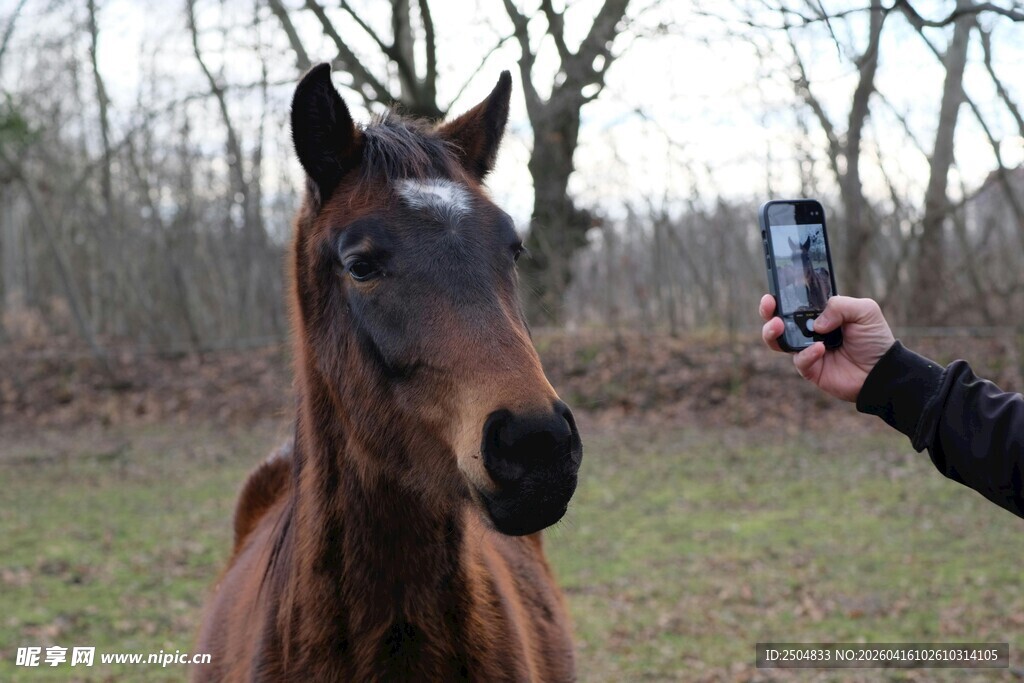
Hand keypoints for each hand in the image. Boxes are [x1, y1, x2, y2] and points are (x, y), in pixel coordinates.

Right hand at [759, 294, 895, 401]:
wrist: (882, 370)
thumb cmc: (875, 339)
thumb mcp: (865, 310)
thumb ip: (839, 305)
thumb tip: (816, 323)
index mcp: (820, 315)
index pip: (794, 304)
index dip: (781, 297)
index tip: (774, 292)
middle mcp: (809, 332)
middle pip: (778, 321)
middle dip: (767, 312)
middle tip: (769, 305)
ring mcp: (807, 350)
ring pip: (778, 342)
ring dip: (772, 332)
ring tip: (778, 325)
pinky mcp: (810, 370)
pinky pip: (799, 361)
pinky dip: (807, 354)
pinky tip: (820, 349)